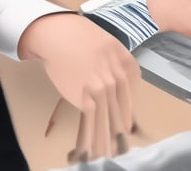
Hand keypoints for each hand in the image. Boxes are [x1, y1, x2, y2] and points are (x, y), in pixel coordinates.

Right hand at [18, 13, 140, 160]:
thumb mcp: (109, 46)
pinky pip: (91, 123)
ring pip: (108, 121)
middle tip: (120, 147)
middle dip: (120, 132)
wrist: (59, 34)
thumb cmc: (80, 37)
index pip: (130, 97)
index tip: (126, 129)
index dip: (127, 116)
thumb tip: (116, 83)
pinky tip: (90, 150)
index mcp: (128, 66)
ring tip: (108, 156)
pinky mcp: (87, 98)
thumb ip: (117, 65)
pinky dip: (90, 139)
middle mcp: (119, 79)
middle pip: (121, 112)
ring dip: (107, 141)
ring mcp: (104, 91)